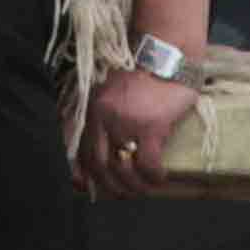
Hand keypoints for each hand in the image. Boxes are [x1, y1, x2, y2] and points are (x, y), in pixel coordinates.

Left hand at [77, 63, 193, 194]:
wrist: (169, 54)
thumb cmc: (144, 75)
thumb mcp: (113, 92)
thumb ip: (103, 116)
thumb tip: (103, 145)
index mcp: (94, 109)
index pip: (81, 150)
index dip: (85, 175)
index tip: (91, 189)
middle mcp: (105, 117)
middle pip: (100, 165)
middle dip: (111, 186)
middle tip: (123, 194)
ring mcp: (127, 123)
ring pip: (122, 169)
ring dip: (133, 186)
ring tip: (143, 190)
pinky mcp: (151, 127)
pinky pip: (147, 163)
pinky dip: (153, 177)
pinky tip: (160, 178)